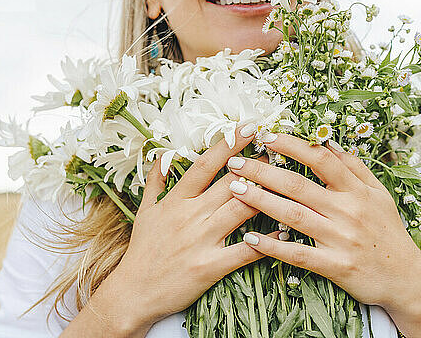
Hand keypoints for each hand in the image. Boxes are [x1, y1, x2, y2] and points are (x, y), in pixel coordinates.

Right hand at [110, 124, 268, 334]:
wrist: (134, 292)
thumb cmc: (142, 251)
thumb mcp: (144, 212)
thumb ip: (154, 183)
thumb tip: (161, 156)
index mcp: (175, 200)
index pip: (205, 165)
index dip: (228, 145)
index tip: (247, 127)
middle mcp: (190, 216)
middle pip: (229, 184)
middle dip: (256, 165)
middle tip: (276, 148)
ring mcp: (202, 241)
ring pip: (241, 211)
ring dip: (265, 195)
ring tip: (286, 182)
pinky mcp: (210, 266)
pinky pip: (245, 251)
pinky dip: (266, 242)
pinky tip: (285, 231)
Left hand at [226, 132, 420, 336]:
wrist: (407, 279)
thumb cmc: (388, 232)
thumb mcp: (379, 195)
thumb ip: (355, 169)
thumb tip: (330, 143)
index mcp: (357, 191)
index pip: (321, 160)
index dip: (292, 146)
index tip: (267, 136)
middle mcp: (348, 211)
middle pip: (298, 185)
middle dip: (263, 171)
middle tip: (236, 163)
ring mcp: (340, 239)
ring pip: (293, 215)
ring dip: (260, 201)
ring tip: (235, 189)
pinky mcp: (335, 266)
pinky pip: (298, 254)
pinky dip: (272, 246)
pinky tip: (250, 237)